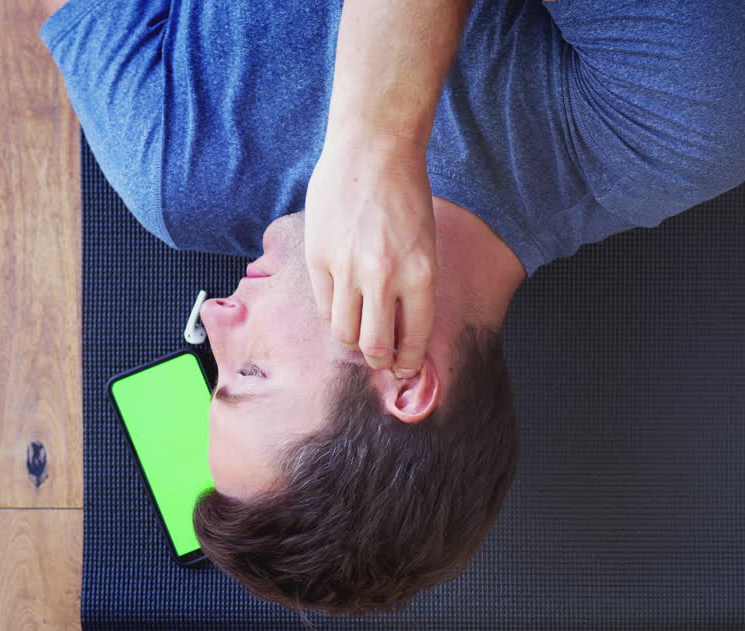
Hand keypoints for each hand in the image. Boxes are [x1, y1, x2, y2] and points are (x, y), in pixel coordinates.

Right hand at [303, 132, 436, 377]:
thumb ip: (414, 286)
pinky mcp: (318, 255)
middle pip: (375, 344)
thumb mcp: (425, 244)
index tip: (406, 368)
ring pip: (344, 331)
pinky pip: (323, 304)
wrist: (373, 149)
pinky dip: (333, 313)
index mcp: (420, 273)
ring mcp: (347, 266)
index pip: (416, 336)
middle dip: (380, 360)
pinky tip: (341, 305)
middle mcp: (383, 275)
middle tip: (381, 360)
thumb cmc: (405, 194)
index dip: (409, 360)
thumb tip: (403, 329)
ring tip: (359, 335)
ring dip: (353, 341)